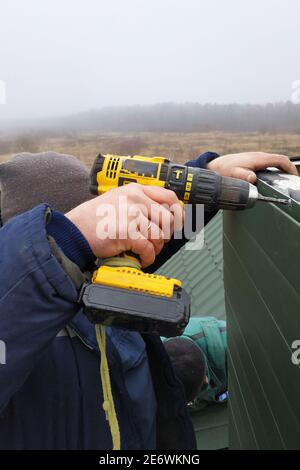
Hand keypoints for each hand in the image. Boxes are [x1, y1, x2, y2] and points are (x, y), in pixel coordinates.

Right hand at [66, 183, 183, 267]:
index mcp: (135, 190)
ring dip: (156, 248)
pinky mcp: (128, 233)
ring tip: (146, 252)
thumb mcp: (117, 199)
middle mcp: (136, 200)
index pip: (169, 197)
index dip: (177, 212)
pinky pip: (149, 249)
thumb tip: (160, 214)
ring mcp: (133, 215)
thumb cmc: (94, 218)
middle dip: (167, 234)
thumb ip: (138, 202)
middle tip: (158, 241)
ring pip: (160, 236)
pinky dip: (148, 258)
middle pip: (168, 219)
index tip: (176, 223)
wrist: (75, 230)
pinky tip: (142, 259)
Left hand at [207, 152, 297, 183]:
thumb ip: (243, 176)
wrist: (214, 166)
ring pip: (274, 161)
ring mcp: (256, 157)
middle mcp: (258, 156)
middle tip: (292, 181)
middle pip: (279, 160)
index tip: (294, 176)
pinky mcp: (253, 160)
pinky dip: (275, 169)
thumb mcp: (233, 174)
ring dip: (282, 169)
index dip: (290, 168)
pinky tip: (273, 177)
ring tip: (285, 181)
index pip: (280, 160)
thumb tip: (252, 178)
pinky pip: (268, 163)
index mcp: (258, 158)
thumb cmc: (223, 170)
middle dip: (288, 169)